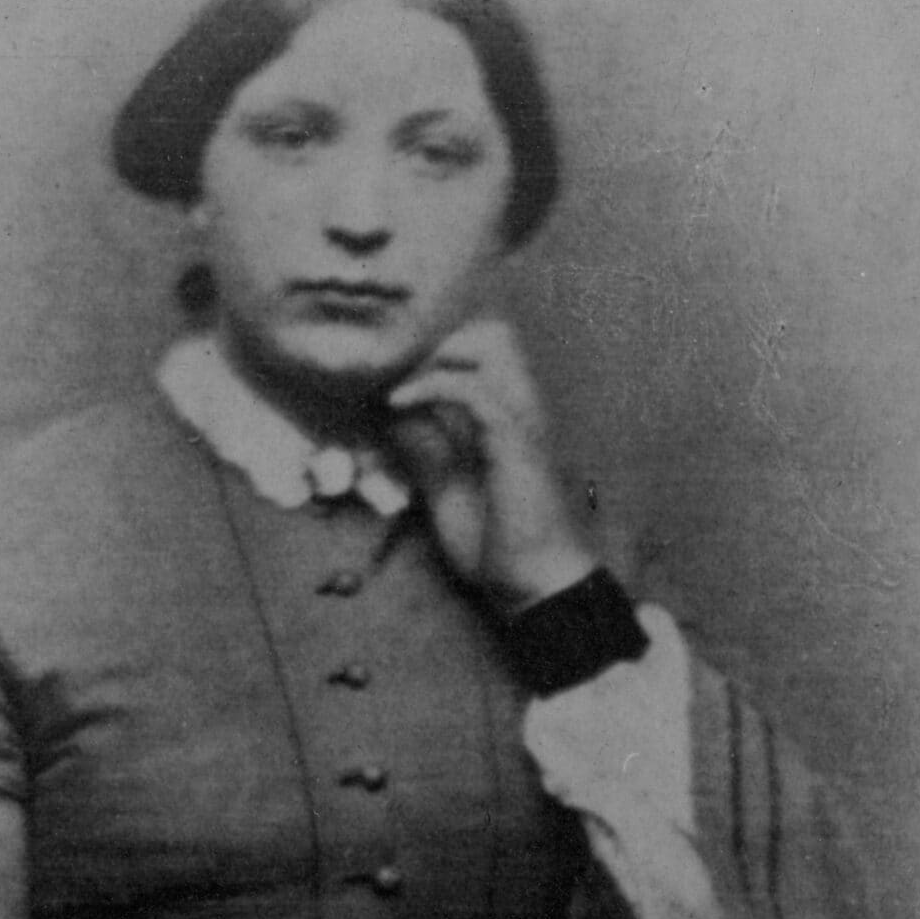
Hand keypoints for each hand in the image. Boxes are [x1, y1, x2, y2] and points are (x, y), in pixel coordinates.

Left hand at [387, 321, 597, 612]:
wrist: (534, 587)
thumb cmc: (497, 546)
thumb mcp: (445, 489)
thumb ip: (424, 450)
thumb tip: (391, 417)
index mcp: (506, 417)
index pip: (480, 350)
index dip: (433, 347)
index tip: (385, 368)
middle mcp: (519, 408)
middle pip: (492, 331)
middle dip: (437, 338)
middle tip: (391, 367)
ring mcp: (521, 419)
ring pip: (487, 343)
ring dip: (434, 354)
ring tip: (395, 378)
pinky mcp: (514, 440)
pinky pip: (472, 389)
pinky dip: (429, 386)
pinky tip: (398, 404)